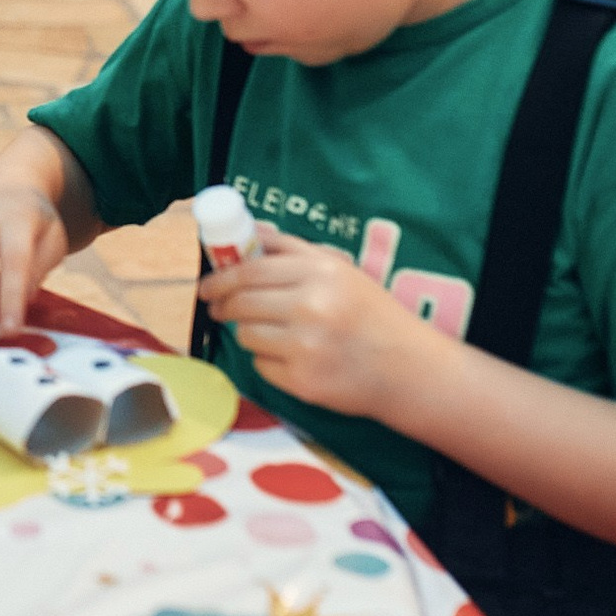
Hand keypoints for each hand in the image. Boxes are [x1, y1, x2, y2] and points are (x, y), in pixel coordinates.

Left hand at [195, 227, 442, 417]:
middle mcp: (311, 306)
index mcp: (320, 272)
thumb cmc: (371, 315)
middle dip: (224, 305)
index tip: (207, 286)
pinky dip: (269, 361)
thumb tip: (245, 235)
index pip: (249, 270)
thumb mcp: (339, 270)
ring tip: (275, 334)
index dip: (220, 278)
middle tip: (220, 308)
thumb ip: (290, 251)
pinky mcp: (302, 381)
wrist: (408, 368)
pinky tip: (295, 358)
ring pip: (246, 335)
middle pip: (240, 302)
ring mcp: (305, 346)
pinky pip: (261, 365)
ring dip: (250, 333)